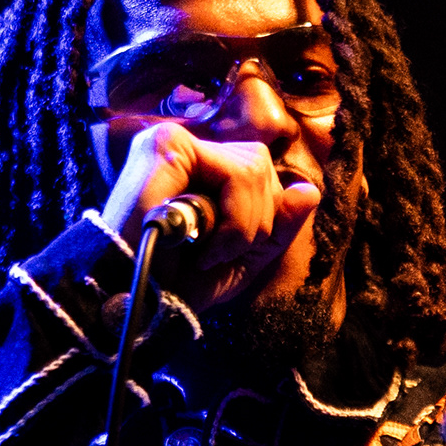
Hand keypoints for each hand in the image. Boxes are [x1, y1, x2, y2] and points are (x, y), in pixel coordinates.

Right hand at [99, 116, 319, 300]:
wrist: (134, 303)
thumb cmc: (178, 284)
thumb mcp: (241, 259)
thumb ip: (278, 225)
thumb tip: (311, 191)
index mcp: (198, 168)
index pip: (258, 170)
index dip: (260, 217)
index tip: (223, 254)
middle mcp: (184, 148)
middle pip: (260, 164)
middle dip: (254, 222)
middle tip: (213, 254)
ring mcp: (172, 141)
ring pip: (254, 167)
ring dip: (241, 226)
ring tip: (202, 251)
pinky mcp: (166, 146)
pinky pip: (236, 174)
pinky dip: (232, 220)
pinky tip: (198, 244)